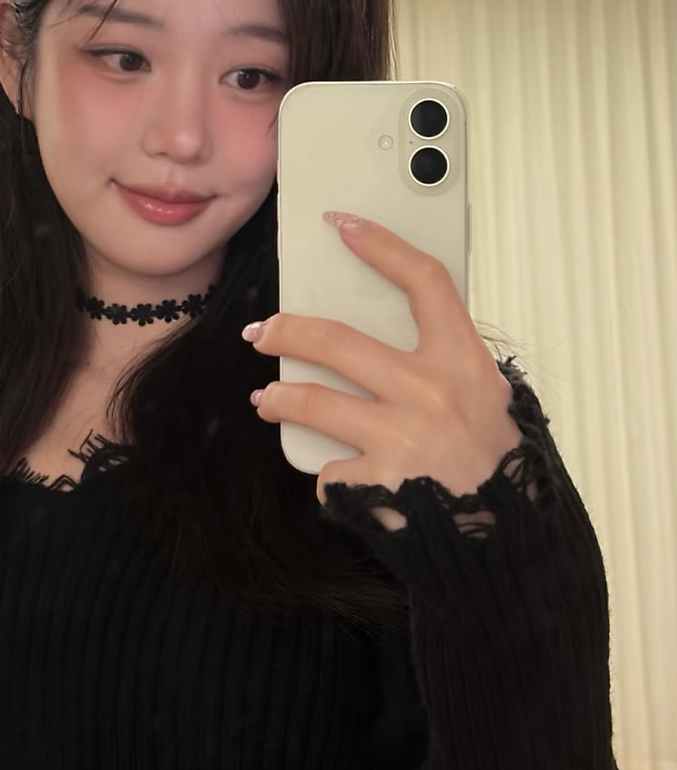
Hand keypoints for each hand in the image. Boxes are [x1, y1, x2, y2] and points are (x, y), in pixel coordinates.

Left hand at [243, 212, 525, 531]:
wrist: (509, 544)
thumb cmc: (496, 466)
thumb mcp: (486, 399)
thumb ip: (442, 363)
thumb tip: (375, 337)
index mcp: (464, 362)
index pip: (424, 282)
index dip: (381, 245)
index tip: (342, 224)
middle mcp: (431, 392)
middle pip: (336, 340)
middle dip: (285, 331)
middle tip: (261, 332)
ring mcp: (401, 438)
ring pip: (311, 402)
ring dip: (279, 399)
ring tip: (268, 400)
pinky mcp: (378, 484)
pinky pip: (329, 472)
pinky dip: (329, 476)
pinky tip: (338, 478)